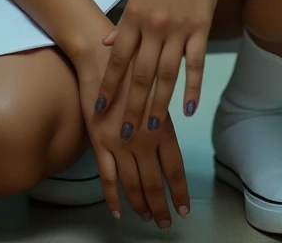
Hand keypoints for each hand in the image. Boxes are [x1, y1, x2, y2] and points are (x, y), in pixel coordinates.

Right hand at [74, 41, 190, 228]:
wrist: (100, 59)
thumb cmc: (132, 70)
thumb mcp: (156, 91)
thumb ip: (161, 119)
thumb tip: (167, 145)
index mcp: (161, 127)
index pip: (174, 169)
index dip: (179, 192)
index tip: (183, 208)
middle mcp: (142, 140)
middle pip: (154, 182)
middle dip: (161, 206)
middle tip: (166, 223)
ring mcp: (119, 143)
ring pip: (132, 184)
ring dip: (141, 205)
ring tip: (147, 218)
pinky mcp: (99, 143)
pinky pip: (106, 177)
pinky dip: (113, 197)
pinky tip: (118, 211)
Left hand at [96, 0, 224, 136]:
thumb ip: (125, 22)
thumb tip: (106, 46)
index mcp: (134, 16)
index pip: (117, 60)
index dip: (108, 86)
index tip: (99, 109)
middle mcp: (153, 26)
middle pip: (140, 74)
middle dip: (131, 106)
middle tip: (123, 135)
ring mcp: (178, 28)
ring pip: (166, 74)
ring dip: (158, 104)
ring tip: (152, 130)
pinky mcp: (201, 26)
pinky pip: (195, 64)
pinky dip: (192, 88)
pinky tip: (189, 109)